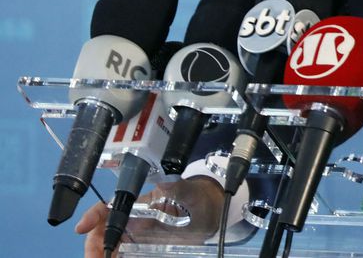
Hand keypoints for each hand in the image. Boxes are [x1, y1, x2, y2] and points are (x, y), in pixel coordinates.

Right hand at [74, 177, 225, 256]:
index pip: (108, 207)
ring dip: (103, 255)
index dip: (93, 216)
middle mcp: (133, 219)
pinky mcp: (144, 247)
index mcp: (139, 203)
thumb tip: (167, 182)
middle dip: (94, 245)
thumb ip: (178, 188)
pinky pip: (125, 255)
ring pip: (110, 247)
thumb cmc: (199, 198)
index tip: (82, 228)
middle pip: (103, 232)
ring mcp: (137, 235)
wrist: (212, 212)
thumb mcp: (190, 192)